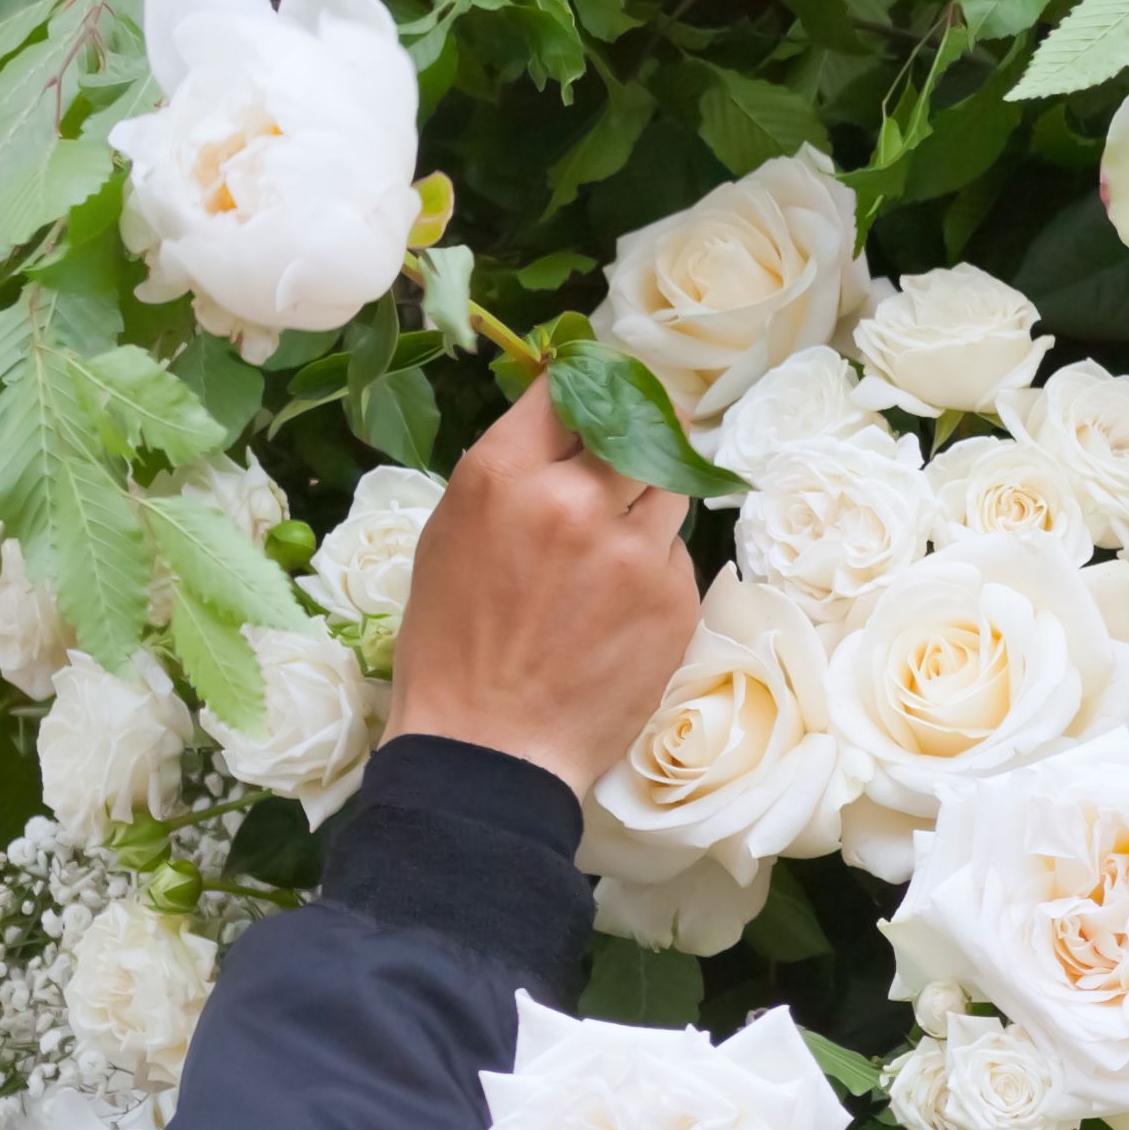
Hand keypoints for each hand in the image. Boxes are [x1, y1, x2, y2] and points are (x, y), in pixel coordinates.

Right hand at [385, 375, 698, 801]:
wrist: (490, 745)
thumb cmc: (452, 644)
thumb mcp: (452, 535)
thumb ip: (511, 476)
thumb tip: (559, 428)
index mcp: (506, 474)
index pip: (568, 390)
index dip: (589, 384)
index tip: (600, 388)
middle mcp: (577, 499)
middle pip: (637, 427)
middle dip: (639, 428)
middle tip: (637, 439)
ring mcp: (636, 549)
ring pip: (670, 487)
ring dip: (651, 497)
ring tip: (617, 535)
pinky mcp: (676, 596)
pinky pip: (676, 553)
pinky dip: (654, 563)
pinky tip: (618, 602)